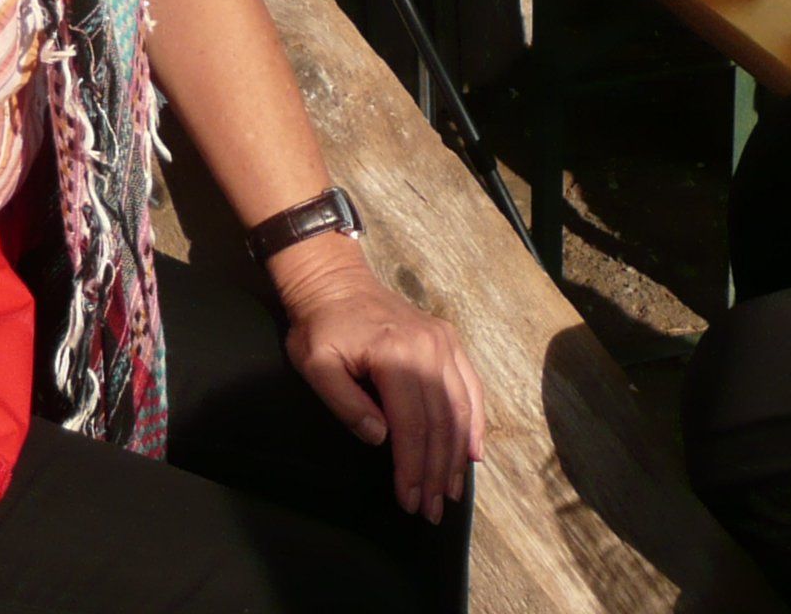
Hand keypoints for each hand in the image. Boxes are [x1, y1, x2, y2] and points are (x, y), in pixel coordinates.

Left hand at [274, 241, 485, 522]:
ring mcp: (443, 342)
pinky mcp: (448, 340)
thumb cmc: (320, 326)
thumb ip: (346, 404)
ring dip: (456, 456)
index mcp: (395, 354)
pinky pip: (470, 386)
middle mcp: (428, 348)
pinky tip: (473, 453)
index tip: (410, 501)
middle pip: (440, 422)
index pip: (411, 425)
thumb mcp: (316, 365)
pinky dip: (474, 422)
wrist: (335, 281)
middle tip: (432, 510)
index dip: (412, 468)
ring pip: (459, 408)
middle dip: (436, 472)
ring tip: (451, 492)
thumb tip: (380, 438)